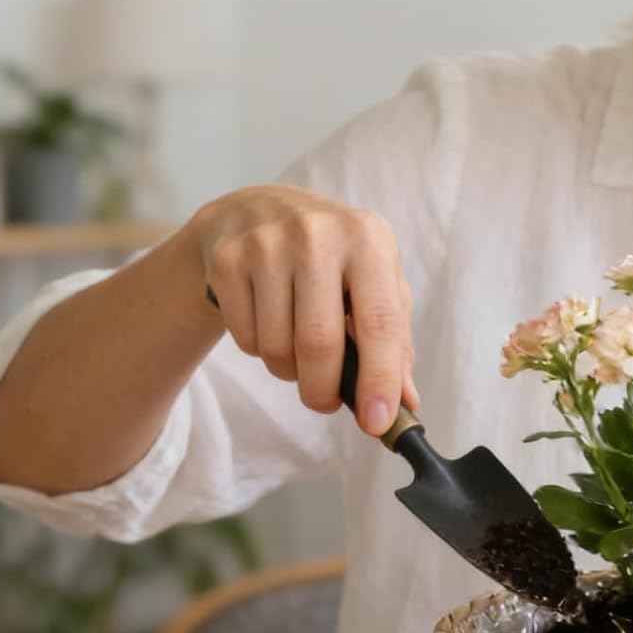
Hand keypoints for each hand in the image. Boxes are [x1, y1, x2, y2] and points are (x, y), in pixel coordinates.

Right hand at [192, 185, 417, 436]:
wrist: (258, 210)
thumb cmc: (333, 257)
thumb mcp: (375, 281)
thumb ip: (395, 341)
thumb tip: (405, 401)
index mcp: (368, 239)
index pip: (380, 321)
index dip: (380, 378)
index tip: (377, 422)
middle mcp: (318, 235)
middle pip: (319, 343)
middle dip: (324, 390)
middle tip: (326, 402)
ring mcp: (266, 244)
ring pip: (276, 348)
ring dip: (290, 370)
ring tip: (298, 349)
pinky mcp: (226, 260)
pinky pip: (246, 338)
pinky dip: (260, 350)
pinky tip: (269, 321)